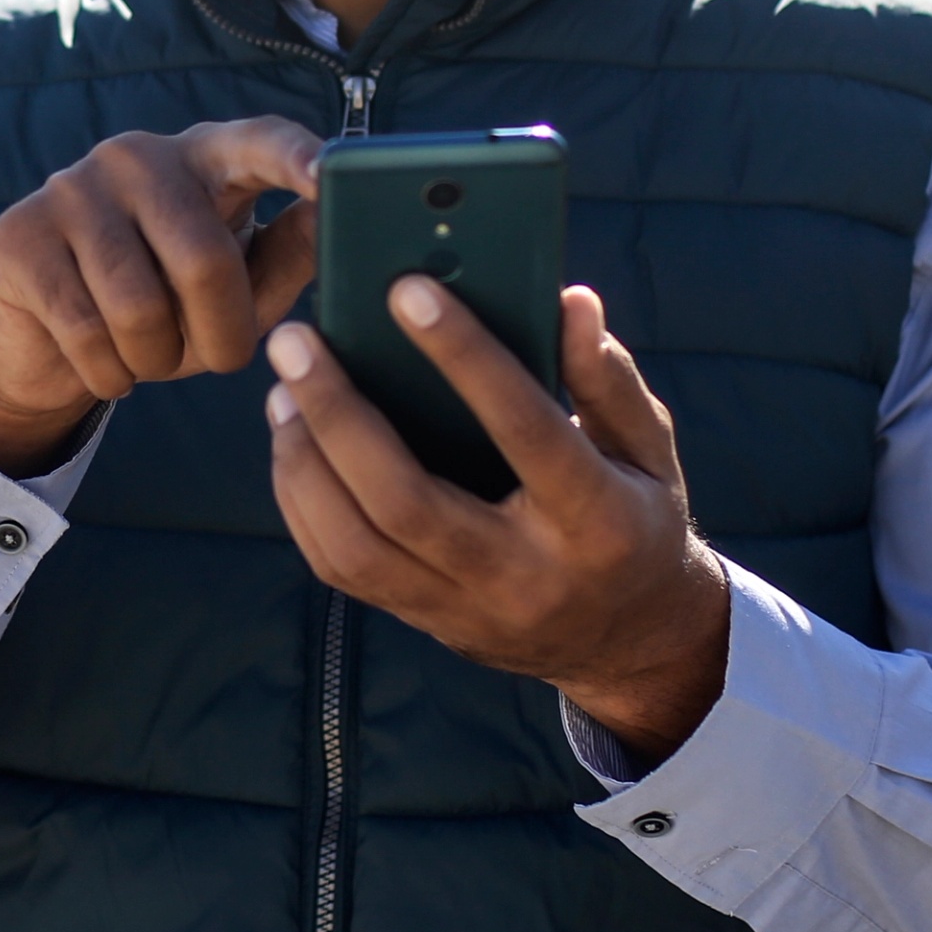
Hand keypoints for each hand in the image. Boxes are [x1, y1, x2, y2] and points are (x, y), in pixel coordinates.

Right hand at [0, 118, 326, 475]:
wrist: (45, 344)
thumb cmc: (165, 311)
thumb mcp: (238, 292)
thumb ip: (289, 256)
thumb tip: (337, 216)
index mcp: (203, 159)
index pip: (257, 140)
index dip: (294, 156)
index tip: (330, 175)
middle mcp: (137, 157)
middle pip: (203, 258)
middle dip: (221, 335)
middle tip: (217, 360)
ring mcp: (71, 188)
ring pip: (139, 305)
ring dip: (157, 360)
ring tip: (150, 356)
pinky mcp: (20, 235)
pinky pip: (84, 329)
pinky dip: (108, 373)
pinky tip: (105, 364)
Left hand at [264, 280, 729, 759]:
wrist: (628, 642)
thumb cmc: (635, 516)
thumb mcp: (648, 450)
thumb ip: (610, 378)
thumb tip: (570, 300)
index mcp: (596, 521)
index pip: (525, 430)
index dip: (466, 357)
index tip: (407, 289)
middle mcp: (523, 575)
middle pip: (407, 501)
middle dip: (339, 413)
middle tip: (295, 341)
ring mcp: (467, 609)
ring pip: (356, 546)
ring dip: (305, 461)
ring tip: (283, 391)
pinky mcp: (425, 621)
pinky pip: (341, 570)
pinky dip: (303, 502)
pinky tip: (294, 443)